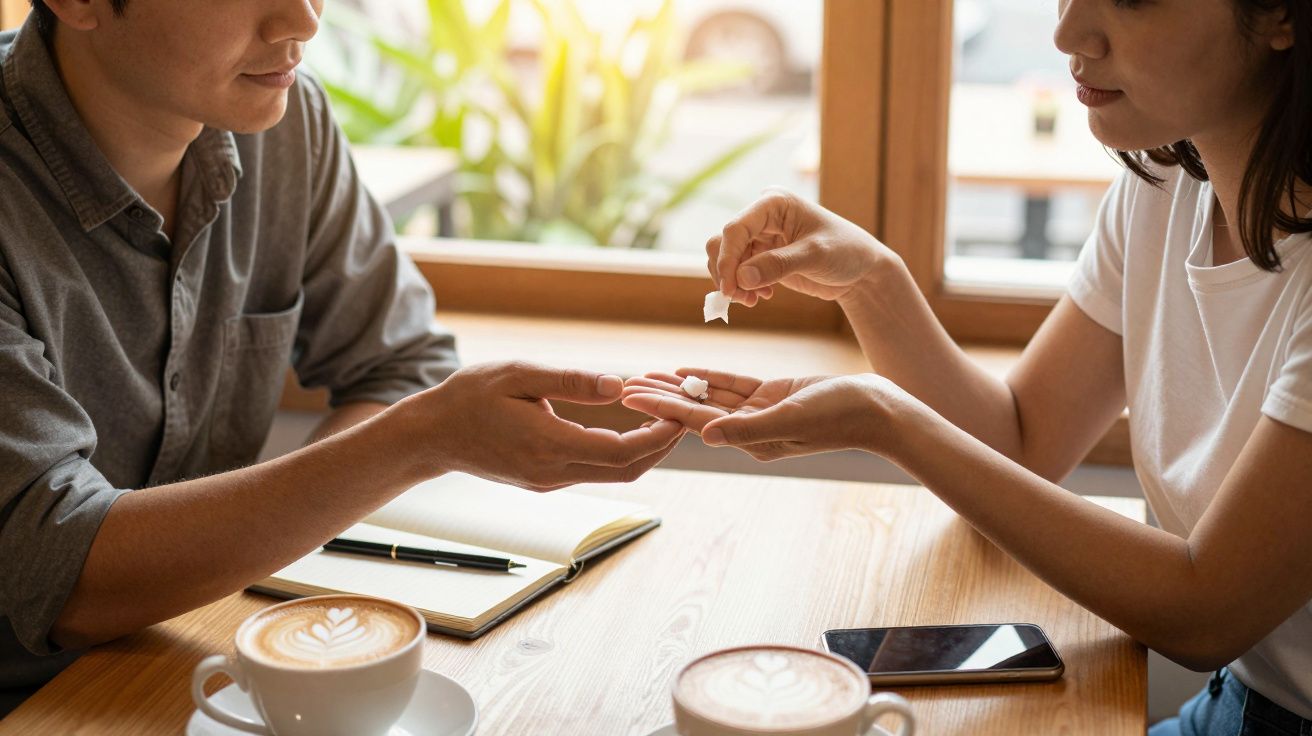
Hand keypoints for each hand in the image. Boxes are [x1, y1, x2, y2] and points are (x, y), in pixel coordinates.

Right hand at [402, 361, 684, 490]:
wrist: (433, 435)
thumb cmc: (471, 396)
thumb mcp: (519, 374)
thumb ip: (570, 381)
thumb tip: (618, 386)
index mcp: (548, 445)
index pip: (621, 452)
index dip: (658, 437)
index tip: (679, 413)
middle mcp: (553, 471)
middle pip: (627, 471)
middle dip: (661, 446)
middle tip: (683, 416)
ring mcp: (550, 481)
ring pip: (613, 474)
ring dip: (643, 450)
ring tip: (663, 417)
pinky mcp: (546, 480)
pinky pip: (594, 471)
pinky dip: (620, 452)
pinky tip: (630, 427)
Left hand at [621, 369, 913, 460]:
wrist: (879, 411)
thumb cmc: (840, 417)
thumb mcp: (791, 419)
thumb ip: (748, 429)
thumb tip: (706, 437)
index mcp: (750, 440)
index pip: (695, 421)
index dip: (660, 408)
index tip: (629, 396)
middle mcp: (750, 429)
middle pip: (695, 409)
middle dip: (660, 396)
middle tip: (624, 382)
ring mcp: (761, 413)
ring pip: (710, 396)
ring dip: (678, 386)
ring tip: (646, 375)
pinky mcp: (773, 395)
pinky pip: (733, 386)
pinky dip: (709, 378)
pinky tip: (685, 371)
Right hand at [708, 189, 898, 305]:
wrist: (860, 270)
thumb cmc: (845, 252)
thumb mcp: (815, 255)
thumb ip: (778, 265)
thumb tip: (741, 277)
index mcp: (773, 203)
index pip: (736, 228)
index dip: (727, 259)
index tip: (730, 289)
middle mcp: (762, 216)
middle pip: (723, 242)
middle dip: (727, 272)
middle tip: (740, 299)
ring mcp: (760, 237)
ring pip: (725, 258)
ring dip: (733, 282)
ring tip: (753, 300)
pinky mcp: (761, 257)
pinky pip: (737, 271)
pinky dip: (742, 287)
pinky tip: (761, 296)